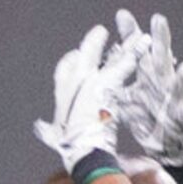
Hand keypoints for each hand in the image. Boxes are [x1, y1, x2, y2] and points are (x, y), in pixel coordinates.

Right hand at [33, 24, 133, 173]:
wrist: (82, 151)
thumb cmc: (71, 148)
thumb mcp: (56, 135)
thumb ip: (50, 130)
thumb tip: (40, 128)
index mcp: (62, 92)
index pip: (64, 70)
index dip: (71, 61)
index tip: (77, 54)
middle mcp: (73, 81)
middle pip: (85, 55)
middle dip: (93, 43)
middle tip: (101, 32)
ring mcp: (89, 80)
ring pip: (109, 59)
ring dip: (125, 47)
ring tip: (137, 35)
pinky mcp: (105, 84)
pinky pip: (121, 67)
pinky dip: (132, 57)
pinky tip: (142, 45)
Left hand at [113, 9, 182, 166]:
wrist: (168, 143)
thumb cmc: (149, 114)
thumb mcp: (128, 91)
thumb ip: (118, 76)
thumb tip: (89, 58)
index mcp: (148, 73)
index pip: (138, 49)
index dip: (131, 33)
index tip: (122, 15)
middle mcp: (163, 81)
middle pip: (161, 57)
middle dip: (161, 39)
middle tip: (159, 20)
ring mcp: (175, 99)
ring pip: (179, 84)